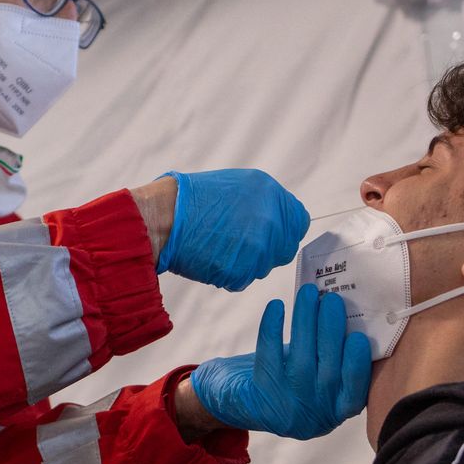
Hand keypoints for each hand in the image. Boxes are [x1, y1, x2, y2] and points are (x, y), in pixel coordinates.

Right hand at [155, 169, 308, 290]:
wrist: (165, 218)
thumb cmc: (192, 200)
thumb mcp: (237, 185)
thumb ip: (264, 202)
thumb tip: (279, 220)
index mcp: (270, 193)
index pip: (298, 221)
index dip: (285, 229)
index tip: (272, 233)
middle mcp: (270, 219)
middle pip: (285, 247)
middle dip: (268, 249)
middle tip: (240, 243)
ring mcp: (258, 246)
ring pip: (264, 265)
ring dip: (247, 261)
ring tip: (220, 246)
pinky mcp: (243, 269)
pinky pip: (244, 278)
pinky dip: (230, 273)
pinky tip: (213, 257)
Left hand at [189, 284, 371, 438]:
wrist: (240, 402)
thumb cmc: (292, 377)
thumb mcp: (320, 374)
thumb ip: (336, 352)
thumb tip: (350, 309)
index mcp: (339, 409)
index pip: (355, 391)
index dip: (358, 365)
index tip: (359, 336)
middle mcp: (316, 415)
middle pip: (328, 371)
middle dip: (331, 332)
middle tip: (332, 299)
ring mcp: (288, 409)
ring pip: (301, 361)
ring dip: (305, 322)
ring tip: (307, 293)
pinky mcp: (261, 398)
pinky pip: (268, 358)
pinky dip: (272, 329)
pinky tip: (276, 306)